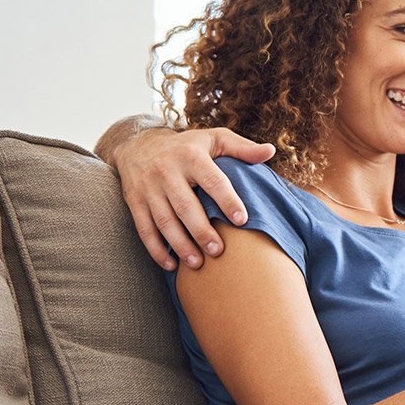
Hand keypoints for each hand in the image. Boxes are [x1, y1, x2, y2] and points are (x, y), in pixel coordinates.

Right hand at [113, 126, 275, 270]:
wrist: (138, 145)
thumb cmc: (187, 146)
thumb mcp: (214, 139)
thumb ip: (241, 148)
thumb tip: (270, 151)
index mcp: (191, 156)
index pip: (212, 180)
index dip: (227, 200)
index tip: (241, 221)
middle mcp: (166, 171)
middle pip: (185, 205)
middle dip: (201, 230)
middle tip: (219, 251)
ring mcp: (148, 188)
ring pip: (164, 221)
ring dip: (180, 245)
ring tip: (198, 263)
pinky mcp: (134, 201)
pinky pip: (144, 229)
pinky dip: (156, 250)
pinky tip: (171, 265)